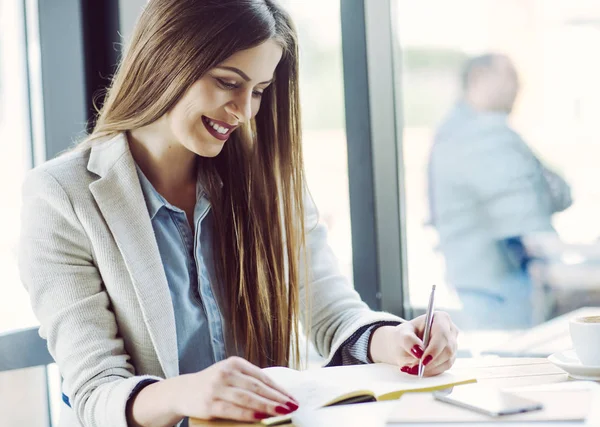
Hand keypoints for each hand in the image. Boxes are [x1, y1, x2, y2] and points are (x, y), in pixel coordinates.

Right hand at [173, 356, 298, 421]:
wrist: (182, 391)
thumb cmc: (213, 383)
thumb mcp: (230, 374)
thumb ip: (249, 380)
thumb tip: (277, 394)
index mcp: (234, 363)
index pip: (262, 376)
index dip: (279, 388)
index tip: (292, 398)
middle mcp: (225, 373)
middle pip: (257, 386)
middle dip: (277, 398)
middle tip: (292, 406)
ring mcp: (216, 388)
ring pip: (247, 398)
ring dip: (267, 406)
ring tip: (281, 412)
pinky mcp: (209, 404)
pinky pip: (233, 410)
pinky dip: (248, 414)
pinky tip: (261, 417)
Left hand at [369, 311, 458, 376]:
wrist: (405, 345)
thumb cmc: (405, 335)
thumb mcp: (401, 334)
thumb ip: (408, 340)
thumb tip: (419, 351)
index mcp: (440, 318)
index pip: (442, 334)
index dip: (434, 349)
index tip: (422, 360)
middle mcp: (450, 331)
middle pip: (447, 349)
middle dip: (430, 362)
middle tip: (413, 368)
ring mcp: (452, 345)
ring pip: (447, 361)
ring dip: (429, 368)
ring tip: (411, 369)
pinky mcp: (450, 358)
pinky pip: (444, 368)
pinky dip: (430, 371)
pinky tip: (418, 370)